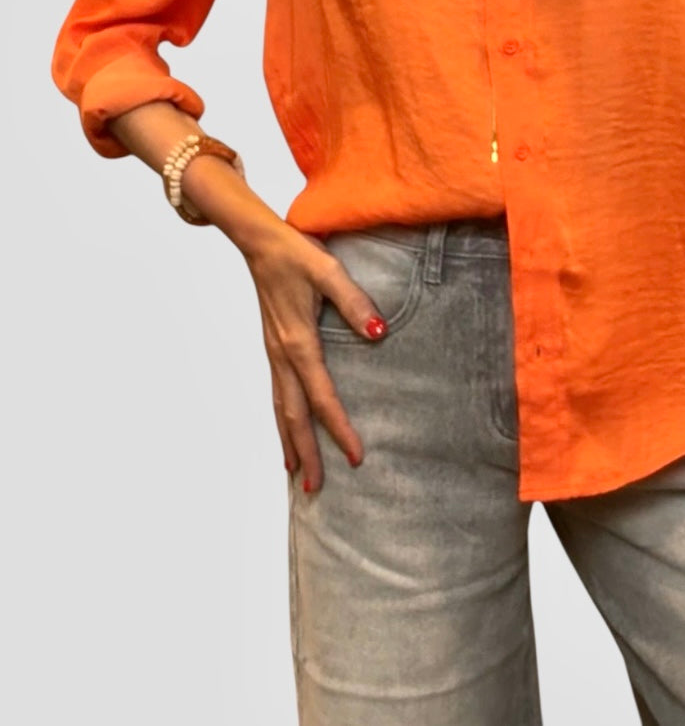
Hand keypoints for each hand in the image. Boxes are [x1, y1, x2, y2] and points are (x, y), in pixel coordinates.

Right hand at [237, 221, 387, 492]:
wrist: (258, 241)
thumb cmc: (296, 253)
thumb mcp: (329, 270)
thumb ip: (355, 302)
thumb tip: (380, 333)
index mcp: (299, 342)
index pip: (322, 397)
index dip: (339, 429)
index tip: (356, 457)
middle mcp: (282, 354)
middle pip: (294, 415)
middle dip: (306, 452)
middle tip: (317, 488)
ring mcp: (273, 352)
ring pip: (280, 408)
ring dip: (290, 441)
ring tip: (296, 473)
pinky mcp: (272, 346)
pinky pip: (276, 392)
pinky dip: (281, 418)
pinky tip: (286, 426)